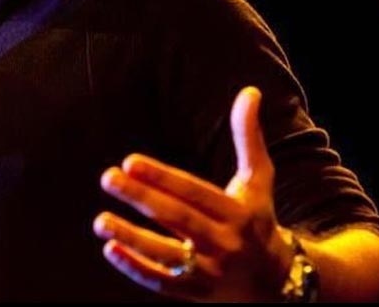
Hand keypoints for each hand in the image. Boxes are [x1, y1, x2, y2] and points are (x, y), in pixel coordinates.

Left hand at [94, 86, 292, 300]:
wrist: (278, 285)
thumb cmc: (258, 220)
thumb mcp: (258, 180)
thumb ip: (248, 137)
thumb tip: (249, 91)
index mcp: (237, 212)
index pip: (194, 192)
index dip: (163, 177)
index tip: (131, 161)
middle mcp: (224, 242)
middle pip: (178, 219)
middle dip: (141, 199)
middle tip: (108, 178)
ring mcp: (210, 272)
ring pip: (167, 256)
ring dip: (131, 238)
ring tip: (100, 221)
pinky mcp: (196, 293)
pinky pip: (163, 283)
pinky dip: (136, 269)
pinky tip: (110, 250)